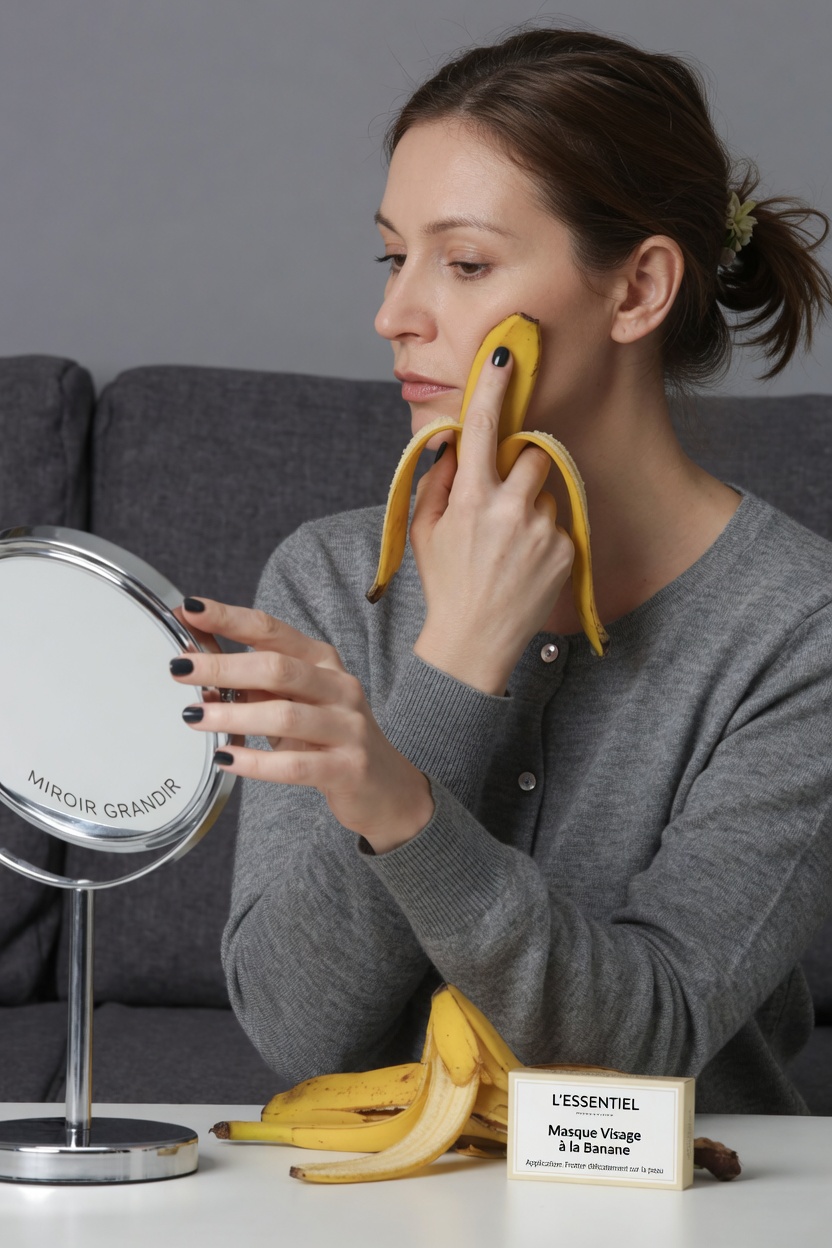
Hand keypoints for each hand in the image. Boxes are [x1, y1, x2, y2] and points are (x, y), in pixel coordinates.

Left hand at [170, 600, 434, 852]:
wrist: (385, 787)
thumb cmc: (328, 737)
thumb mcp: (294, 701)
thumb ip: (253, 680)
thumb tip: (196, 658)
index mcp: (323, 661)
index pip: (272, 630)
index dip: (229, 618)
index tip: (190, 609)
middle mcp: (339, 686)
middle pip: (276, 667)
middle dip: (223, 665)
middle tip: (180, 669)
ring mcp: (347, 727)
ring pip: (284, 715)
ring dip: (233, 715)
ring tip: (194, 718)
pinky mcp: (347, 768)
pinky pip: (294, 765)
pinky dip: (255, 762)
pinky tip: (226, 759)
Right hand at [409, 348, 573, 693]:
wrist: (474, 643)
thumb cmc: (445, 584)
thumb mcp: (425, 531)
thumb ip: (439, 481)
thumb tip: (456, 444)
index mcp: (470, 499)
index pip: (484, 429)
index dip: (493, 388)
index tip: (505, 355)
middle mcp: (510, 509)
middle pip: (534, 455)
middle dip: (523, 465)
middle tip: (504, 495)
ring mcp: (541, 531)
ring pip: (547, 491)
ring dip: (532, 505)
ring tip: (511, 545)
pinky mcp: (566, 551)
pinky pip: (559, 524)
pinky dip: (544, 537)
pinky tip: (525, 565)